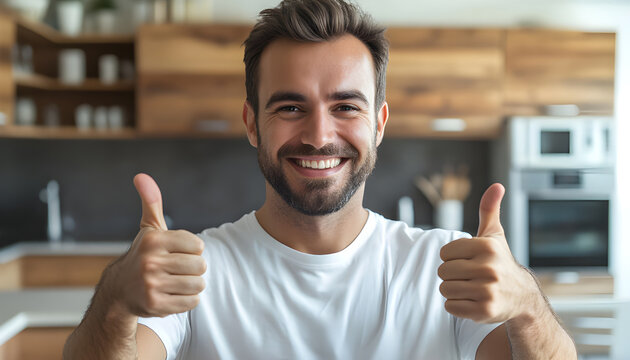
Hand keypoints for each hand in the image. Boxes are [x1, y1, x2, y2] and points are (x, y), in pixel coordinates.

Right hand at [108, 173, 206, 317]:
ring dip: (192, 285)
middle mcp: (150, 261)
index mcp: (153, 240)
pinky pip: (192, 302)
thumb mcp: (149, 230)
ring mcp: (152, 285)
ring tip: (176, 282)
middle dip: (194, 269)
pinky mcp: (156, 305)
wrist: (120, 292)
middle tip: (177, 270)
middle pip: (200, 266)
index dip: (193, 251)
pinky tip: (173, 295)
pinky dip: (187, 300)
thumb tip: (141, 176)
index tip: (178, 253)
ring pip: (198, 285)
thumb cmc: (143, 256)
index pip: (198, 246)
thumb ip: (152, 203)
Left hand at [437, 183, 538, 323]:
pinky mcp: (484, 310)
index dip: (452, 258)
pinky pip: (450, 306)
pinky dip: (457, 305)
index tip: (468, 260)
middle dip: (452, 275)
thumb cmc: (500, 261)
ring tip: (471, 288)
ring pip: (445, 289)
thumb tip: (497, 185)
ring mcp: (487, 291)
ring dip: (454, 290)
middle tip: (470, 276)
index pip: (444, 253)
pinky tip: (473, 301)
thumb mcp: (494, 235)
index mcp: (486, 247)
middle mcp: (488, 268)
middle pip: (442, 271)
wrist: (521, 297)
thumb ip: (489, 209)